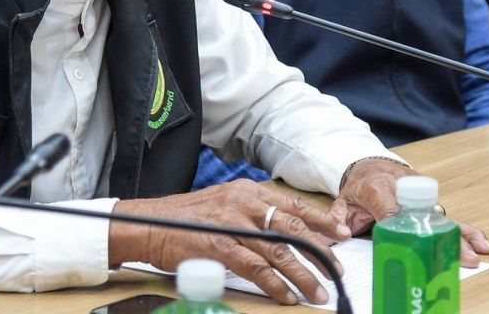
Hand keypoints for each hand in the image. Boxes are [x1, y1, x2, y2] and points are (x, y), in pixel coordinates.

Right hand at [111, 180, 350, 304]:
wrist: (147, 225)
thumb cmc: (184, 219)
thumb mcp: (223, 205)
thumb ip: (251, 215)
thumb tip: (282, 233)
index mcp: (247, 191)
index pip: (292, 204)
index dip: (319, 219)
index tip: (341, 233)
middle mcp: (244, 203)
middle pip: (292, 227)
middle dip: (319, 249)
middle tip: (337, 268)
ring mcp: (232, 224)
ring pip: (279, 251)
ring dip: (302, 274)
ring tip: (317, 291)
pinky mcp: (220, 247)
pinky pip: (256, 269)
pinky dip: (275, 284)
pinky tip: (287, 296)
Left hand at [330, 158, 488, 266]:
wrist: (371, 164)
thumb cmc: (359, 186)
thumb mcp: (341, 201)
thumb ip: (337, 218)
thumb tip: (338, 235)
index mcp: (379, 188)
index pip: (390, 208)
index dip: (398, 221)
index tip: (408, 238)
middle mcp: (405, 189)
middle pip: (423, 214)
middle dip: (438, 234)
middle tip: (451, 250)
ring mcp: (421, 194)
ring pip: (441, 214)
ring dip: (460, 234)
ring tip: (478, 250)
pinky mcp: (430, 198)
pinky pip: (446, 215)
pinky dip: (463, 229)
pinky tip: (480, 242)